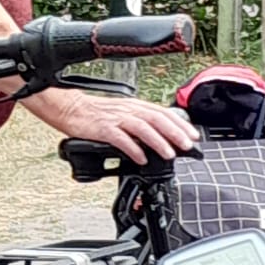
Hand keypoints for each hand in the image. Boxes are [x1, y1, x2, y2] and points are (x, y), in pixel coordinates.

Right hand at [31, 87, 198, 164]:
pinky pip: (121, 138)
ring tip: (169, 154)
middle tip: (187, 145)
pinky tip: (141, 158)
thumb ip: (140, 124)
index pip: (163, 113)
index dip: (180, 124)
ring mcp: (116, 119)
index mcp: (135, 106)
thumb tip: (160, 139)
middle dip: (175, 132)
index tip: (193, 135)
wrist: (71, 109)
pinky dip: (133, 149)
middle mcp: (128, 110)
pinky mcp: (103, 128)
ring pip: (143, 128)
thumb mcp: (123, 115)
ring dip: (158, 141)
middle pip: (157, 119)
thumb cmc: (96, 114)